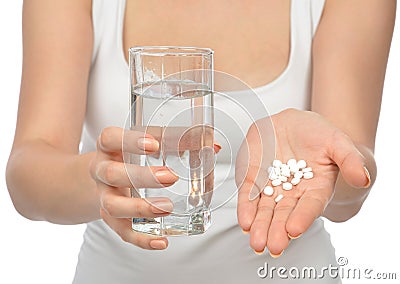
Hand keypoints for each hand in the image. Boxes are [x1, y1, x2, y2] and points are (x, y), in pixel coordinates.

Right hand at [90, 127, 177, 249]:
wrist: (106, 176)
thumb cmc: (132, 155)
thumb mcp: (149, 142)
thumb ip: (177, 141)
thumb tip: (211, 146)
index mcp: (109, 146)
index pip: (110, 139)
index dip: (130, 141)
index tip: (154, 145)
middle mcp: (102, 170)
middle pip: (112, 174)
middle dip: (142, 177)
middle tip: (170, 177)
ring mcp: (104, 195)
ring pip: (112, 206)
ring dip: (140, 209)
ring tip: (167, 208)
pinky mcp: (111, 218)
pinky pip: (122, 231)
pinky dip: (141, 238)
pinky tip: (161, 240)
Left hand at [236, 109, 369, 255]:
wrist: (292, 123)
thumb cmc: (317, 134)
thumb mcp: (337, 142)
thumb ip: (349, 160)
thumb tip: (363, 178)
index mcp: (316, 188)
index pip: (310, 206)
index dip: (302, 218)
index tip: (294, 229)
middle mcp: (293, 193)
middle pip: (285, 215)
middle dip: (278, 231)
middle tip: (273, 245)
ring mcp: (272, 187)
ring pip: (265, 210)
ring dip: (260, 225)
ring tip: (256, 241)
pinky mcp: (254, 179)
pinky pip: (249, 195)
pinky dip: (246, 208)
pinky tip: (245, 221)